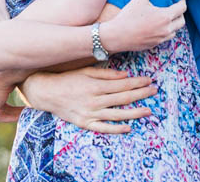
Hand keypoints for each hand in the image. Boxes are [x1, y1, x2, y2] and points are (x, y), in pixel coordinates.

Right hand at [18, 67, 154, 132]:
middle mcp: (94, 99)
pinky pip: (103, 128)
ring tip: (148, 110)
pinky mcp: (85, 123)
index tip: (149, 80)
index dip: (137, 82)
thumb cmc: (66, 78)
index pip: (122, 84)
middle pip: (123, 97)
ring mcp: (90, 113)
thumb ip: (105, 73)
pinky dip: (116, 129)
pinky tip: (128, 128)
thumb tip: (125, 75)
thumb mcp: (84, 70)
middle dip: (141, 94)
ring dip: (135, 112)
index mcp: (95, 84)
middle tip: (155, 91)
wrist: (45, 91)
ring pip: (117, 114)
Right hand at [99, 0, 185, 52]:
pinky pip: (165, 38)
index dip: (182, 1)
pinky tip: (156, 27)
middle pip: (182, 21)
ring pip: (174, 31)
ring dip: (173, 24)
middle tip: (173, 7)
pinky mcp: (155, 45)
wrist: (117, 36)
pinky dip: (165, 32)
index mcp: (164, 16)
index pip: (182, 8)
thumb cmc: (128, 16)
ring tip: (165, 18)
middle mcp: (166, 29)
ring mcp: (161, 38)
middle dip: (180, 14)